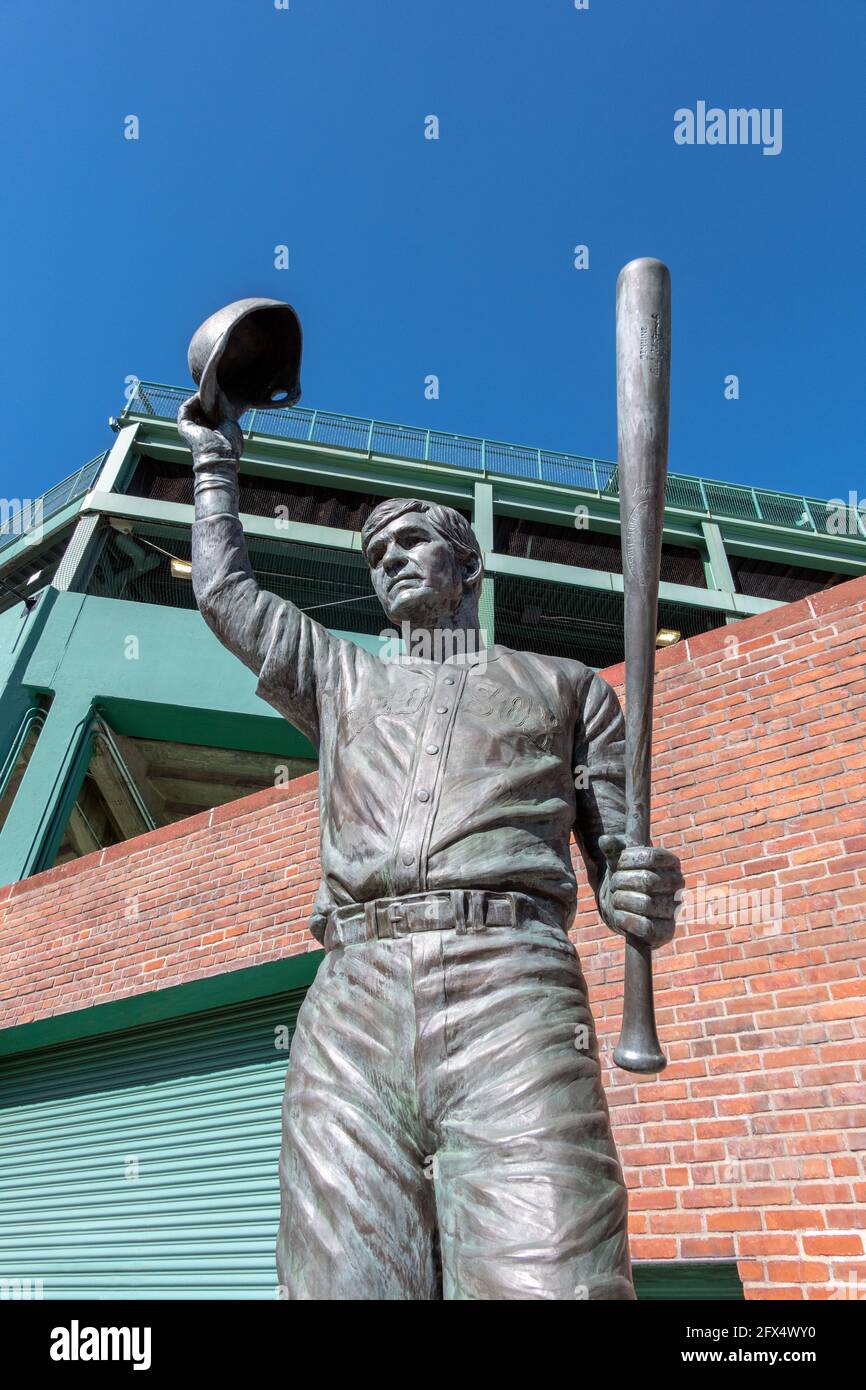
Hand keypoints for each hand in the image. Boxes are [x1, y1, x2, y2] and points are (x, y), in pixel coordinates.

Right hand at [177, 394, 243, 469]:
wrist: (220, 457)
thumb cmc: (229, 446)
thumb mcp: (230, 423)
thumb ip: (225, 408)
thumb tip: (221, 393)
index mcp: (212, 434)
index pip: (212, 415)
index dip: (216, 403)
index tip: (223, 394)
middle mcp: (200, 432)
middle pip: (202, 411)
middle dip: (209, 399)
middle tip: (217, 388)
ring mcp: (190, 430)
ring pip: (193, 408)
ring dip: (201, 398)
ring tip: (210, 389)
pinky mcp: (183, 426)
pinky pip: (185, 408)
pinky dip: (193, 400)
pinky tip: (202, 394)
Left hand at [598, 834, 682, 948]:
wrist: (628, 907)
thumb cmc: (627, 877)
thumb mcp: (619, 860)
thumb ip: (613, 848)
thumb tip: (605, 840)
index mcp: (671, 863)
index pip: (650, 856)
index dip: (628, 860)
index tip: (618, 863)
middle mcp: (677, 885)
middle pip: (646, 880)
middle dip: (621, 881)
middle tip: (614, 884)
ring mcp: (673, 909)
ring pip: (644, 904)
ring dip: (621, 900)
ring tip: (617, 898)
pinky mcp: (665, 932)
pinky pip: (644, 927)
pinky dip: (625, 919)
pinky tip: (620, 914)